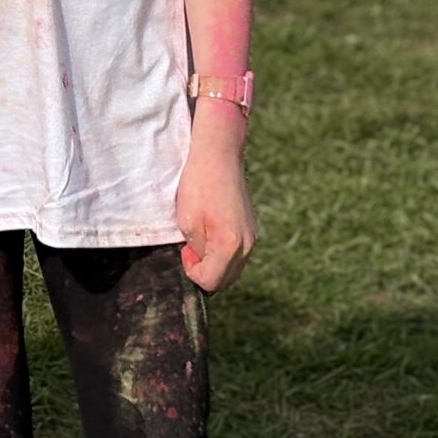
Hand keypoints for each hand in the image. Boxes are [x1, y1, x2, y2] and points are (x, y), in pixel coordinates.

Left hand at [175, 125, 256, 291]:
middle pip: (225, 281)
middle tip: (190, 247)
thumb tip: (203, 263)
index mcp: (229, 246)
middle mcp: (247, 245)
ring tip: (200, 239)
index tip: (184, 250)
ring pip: (233, 269)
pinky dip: (223, 253)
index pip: (210, 281)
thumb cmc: (198, 186)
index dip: (192, 271)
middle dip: (205, 271)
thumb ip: (197, 251)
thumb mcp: (187, 222)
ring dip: (215, 263)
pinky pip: (238, 254)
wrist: (219, 155)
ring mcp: (252, 237)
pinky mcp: (252, 229)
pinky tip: (211, 232)